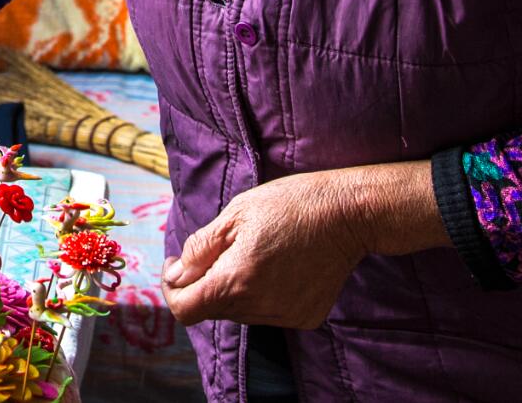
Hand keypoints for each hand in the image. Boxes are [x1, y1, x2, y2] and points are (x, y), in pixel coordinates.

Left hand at [160, 160, 446, 328]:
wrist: (347, 213)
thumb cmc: (289, 203)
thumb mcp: (235, 213)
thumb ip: (201, 248)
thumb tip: (176, 275)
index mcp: (236, 280)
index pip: (185, 310)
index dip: (173, 289)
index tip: (177, 265)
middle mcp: (259, 306)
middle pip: (212, 309)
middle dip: (205, 281)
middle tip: (219, 247)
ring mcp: (284, 316)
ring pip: (239, 312)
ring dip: (234, 288)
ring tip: (254, 251)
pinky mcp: (305, 317)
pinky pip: (268, 312)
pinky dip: (262, 293)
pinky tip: (278, 265)